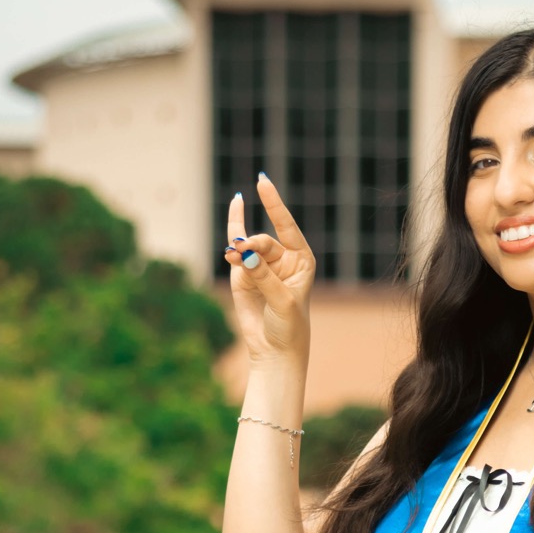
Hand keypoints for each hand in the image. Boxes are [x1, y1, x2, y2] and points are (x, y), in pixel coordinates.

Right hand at [223, 175, 315, 362]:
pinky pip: (236, 248)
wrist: (275, 349)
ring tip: (233, 258)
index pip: (287, 226)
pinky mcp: (243, 274)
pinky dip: (232, 235)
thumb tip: (243, 252)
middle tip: (242, 254)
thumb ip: (264, 275)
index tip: (262, 182)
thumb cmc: (289, 326)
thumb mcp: (282, 300)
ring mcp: (262, 265)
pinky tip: (234, 206)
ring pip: (248, 247)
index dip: (274, 205)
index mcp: (301, 260)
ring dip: (240, 251)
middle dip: (253, 246)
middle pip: (264, 241)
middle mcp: (283, 259)